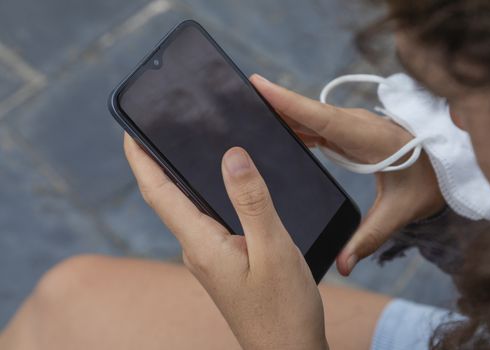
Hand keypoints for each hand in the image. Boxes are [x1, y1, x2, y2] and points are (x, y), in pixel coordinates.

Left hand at [124, 135, 328, 349]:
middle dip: (157, 163)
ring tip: (188, 149)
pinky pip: (207, 221)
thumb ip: (252, 201)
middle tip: (160, 129)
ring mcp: (209, 258)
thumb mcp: (273, 248)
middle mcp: (198, 250)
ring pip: (188, 209)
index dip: (140, 160)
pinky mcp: (224, 263)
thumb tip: (231, 156)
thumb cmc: (284, 309)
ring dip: (182, 178)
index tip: (129, 131)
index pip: (158, 193)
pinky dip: (207, 196)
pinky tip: (224, 188)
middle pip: (168, 198)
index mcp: (202, 244)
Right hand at [250, 74, 444, 275]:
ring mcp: (351, 125)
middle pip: (308, 112)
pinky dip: (295, 123)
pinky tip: (276, 130)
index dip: (289, 102)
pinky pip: (316, 124)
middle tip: (238, 97)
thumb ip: (370, 238)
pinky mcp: (348, 131)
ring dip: (281, 112)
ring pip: (309, 115)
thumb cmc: (430, 182)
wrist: (451, 162)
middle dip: (273, 103)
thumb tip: (343, 267)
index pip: (321, 118)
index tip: (258, 85)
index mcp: (367, 138)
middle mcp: (355, 125)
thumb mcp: (402, 211)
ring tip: (247, 111)